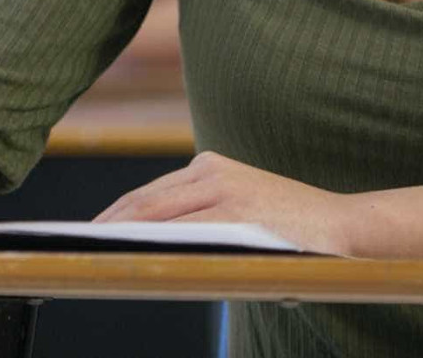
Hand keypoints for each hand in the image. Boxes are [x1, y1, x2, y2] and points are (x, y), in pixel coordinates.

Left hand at [93, 150, 352, 255]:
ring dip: (121, 235)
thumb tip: (149, 245)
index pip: (147, 193)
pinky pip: (183, 230)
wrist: (345, 227)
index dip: (112, 214)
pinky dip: (153, 242)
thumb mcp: (240, 212)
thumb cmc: (290, 229)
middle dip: (107, 225)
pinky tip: (134, 256)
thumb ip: (200, 218)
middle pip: (143, 201)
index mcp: (210, 167)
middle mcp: (212, 170)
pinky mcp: (237, 211)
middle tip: (77, 246)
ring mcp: (224, 189)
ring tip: (95, 254)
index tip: (87, 233)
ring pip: (156, 214)